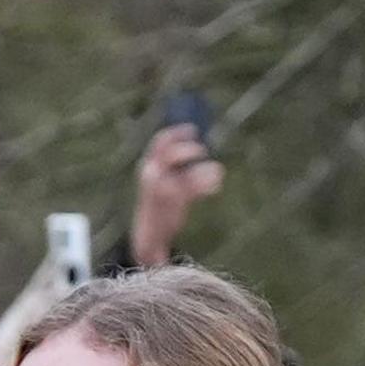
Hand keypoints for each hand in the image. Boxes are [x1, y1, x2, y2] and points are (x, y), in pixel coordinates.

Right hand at [127, 122, 224, 269]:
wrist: (149, 235)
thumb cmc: (159, 206)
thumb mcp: (161, 183)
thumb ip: (173, 168)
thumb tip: (197, 150)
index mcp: (148, 167)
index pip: (160, 142)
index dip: (177, 132)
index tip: (193, 130)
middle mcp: (153, 174)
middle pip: (173, 153)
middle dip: (191, 150)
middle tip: (204, 152)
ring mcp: (163, 187)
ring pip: (189, 171)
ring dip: (206, 171)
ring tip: (216, 174)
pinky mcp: (174, 200)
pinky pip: (196, 185)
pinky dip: (208, 183)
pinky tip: (215, 188)